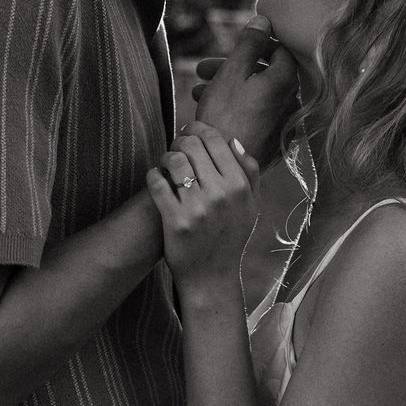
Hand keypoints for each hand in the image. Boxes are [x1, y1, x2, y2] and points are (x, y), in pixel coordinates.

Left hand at [146, 123, 259, 283]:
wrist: (212, 277)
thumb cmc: (231, 238)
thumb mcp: (252, 206)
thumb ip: (249, 172)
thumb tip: (233, 141)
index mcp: (239, 187)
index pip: (215, 140)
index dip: (198, 129)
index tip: (190, 133)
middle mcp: (219, 194)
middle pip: (192, 145)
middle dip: (180, 140)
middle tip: (177, 147)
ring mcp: (196, 208)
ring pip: (174, 160)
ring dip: (166, 156)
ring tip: (167, 164)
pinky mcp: (174, 220)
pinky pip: (157, 182)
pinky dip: (153, 174)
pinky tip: (157, 178)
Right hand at [193, 16, 297, 168]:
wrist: (222, 165)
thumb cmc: (224, 116)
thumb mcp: (232, 72)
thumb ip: (249, 43)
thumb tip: (265, 19)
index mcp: (284, 82)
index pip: (280, 51)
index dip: (257, 44)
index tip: (234, 46)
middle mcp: (291, 102)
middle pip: (264, 74)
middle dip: (232, 68)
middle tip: (202, 69)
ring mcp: (284, 125)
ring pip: (257, 95)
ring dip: (229, 88)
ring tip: (198, 92)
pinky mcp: (274, 142)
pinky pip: (258, 116)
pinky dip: (239, 108)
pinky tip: (213, 110)